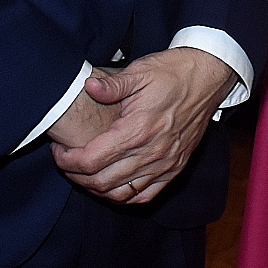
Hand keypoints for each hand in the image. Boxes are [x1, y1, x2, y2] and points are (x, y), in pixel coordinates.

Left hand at [49, 47, 237, 202]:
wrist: (209, 76)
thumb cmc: (173, 71)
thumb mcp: (140, 71)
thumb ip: (111, 84)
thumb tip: (88, 87)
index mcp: (137, 130)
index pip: (91, 161)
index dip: (67, 161)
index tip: (58, 151)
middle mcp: (151, 152)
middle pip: (101, 182)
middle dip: (76, 176)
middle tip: (66, 161)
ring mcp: (165, 163)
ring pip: (121, 194)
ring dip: (97, 189)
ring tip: (86, 173)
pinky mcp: (176, 167)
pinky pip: (145, 195)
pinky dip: (125, 196)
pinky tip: (113, 185)